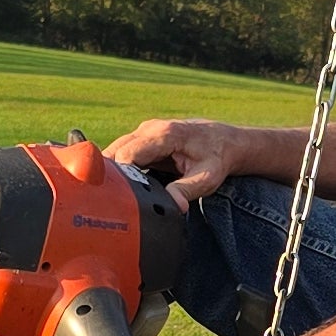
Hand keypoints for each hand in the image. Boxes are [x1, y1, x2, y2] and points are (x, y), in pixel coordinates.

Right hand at [106, 113, 250, 203]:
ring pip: (114, 152)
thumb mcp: (208, 178)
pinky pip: (122, 153)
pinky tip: (123, 187)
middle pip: (114, 152)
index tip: (118, 198)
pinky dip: (119, 169)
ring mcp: (143, 132)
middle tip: (112, 202)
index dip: (118, 176)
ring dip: (113, 173)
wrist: (225, 141)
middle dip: (110, 176)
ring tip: (116, 197)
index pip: (126, 154)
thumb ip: (186, 190)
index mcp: (163, 135)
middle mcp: (149, 129)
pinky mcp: (142, 139)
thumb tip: (173, 206)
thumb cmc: (217, 158)